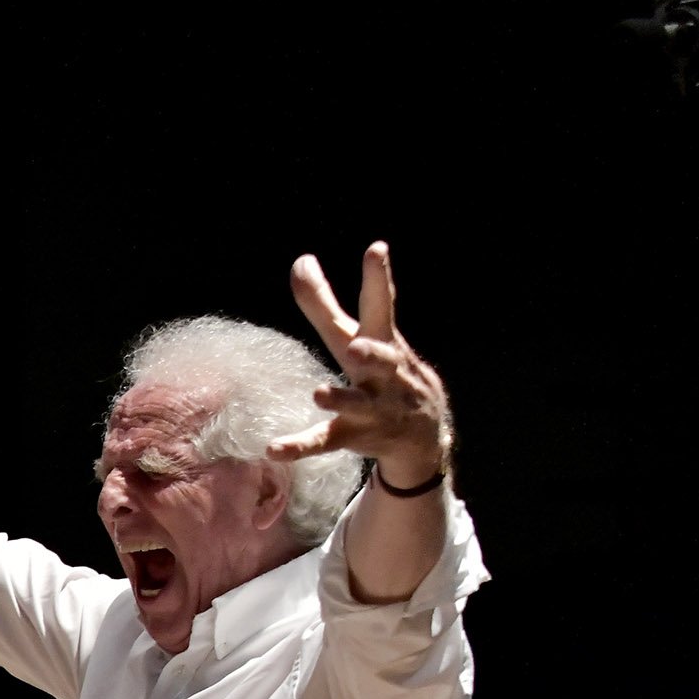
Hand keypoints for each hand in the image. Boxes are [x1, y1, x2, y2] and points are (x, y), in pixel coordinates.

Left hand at [269, 242, 451, 483]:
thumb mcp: (363, 337)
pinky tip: (274, 448)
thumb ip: (326, 304)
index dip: (378, 278)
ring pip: (356, 403)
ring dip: (341, 398)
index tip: (377, 249)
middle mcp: (382, 374)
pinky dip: (300, 446)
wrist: (424, 435)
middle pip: (380, 359)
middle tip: (356, 347)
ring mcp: (372, 407)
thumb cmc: (386, 374)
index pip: (381, 306)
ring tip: (320, 394)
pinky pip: (324, 441)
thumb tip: (300, 260)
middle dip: (371, 353)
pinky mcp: (355, 436)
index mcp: (381, 342)